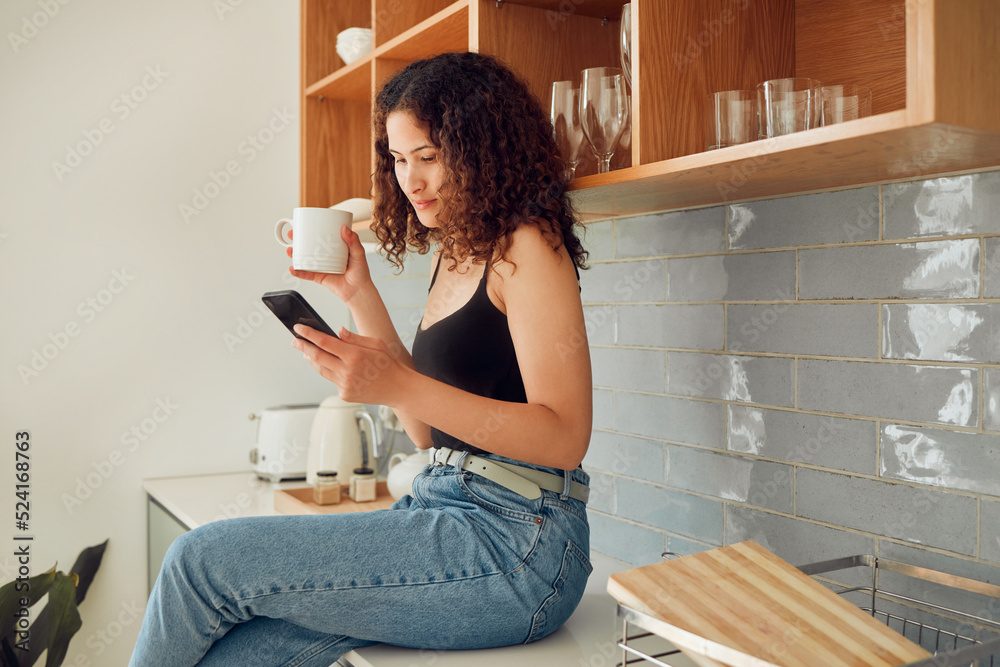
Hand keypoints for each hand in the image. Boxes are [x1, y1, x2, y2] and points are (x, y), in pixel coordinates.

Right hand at [287, 225, 371, 303]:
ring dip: (294, 255)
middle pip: (308, 246)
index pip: (321, 237)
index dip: (311, 230)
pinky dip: (298, 272)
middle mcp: (326, 257)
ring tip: (290, 250)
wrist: (359, 291)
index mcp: (334, 248)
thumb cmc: (361, 273)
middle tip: (292, 234)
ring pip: (305, 259)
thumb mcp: (359, 253)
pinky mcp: (319, 277)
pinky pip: (306, 274)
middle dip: (297, 240)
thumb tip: (345, 229)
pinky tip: (293, 268)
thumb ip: (353, 241)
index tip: (303, 224)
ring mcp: (321, 267)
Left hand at [291, 324, 405, 404]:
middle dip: (303, 346)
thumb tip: (338, 332)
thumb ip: (354, 338)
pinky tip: (327, 365)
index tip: (299, 329)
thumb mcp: (376, 343)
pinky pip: (332, 380)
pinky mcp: (345, 394)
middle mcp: (347, 371)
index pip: (325, 342)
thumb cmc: (389, 365)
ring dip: (312, 359)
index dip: (309, 334)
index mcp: (355, 355)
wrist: (398, 389)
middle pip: (317, 356)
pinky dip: (328, 371)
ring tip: (306, 352)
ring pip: (321, 369)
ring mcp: (345, 384)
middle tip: (295, 341)